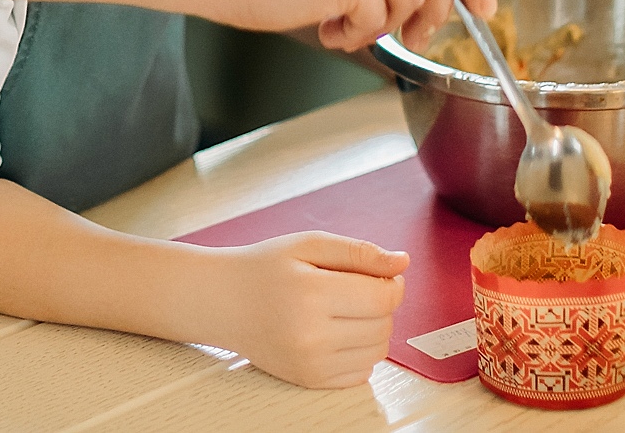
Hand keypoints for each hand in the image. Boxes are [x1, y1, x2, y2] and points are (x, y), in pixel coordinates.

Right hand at [202, 233, 404, 389]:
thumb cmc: (264, 268)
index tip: (383, 275)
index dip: (392, 283)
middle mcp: (311, 334)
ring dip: (373, 329)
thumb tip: (401, 261)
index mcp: (312, 293)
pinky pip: (360, 373)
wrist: (223, 301)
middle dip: (381, 304)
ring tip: (345, 310)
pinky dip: (359, 353)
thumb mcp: (309, 244)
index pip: (383, 298)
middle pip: (383, 325)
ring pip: (377, 351)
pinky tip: (337, 333)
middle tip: (356, 289)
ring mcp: (310, 362)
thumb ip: (359, 252)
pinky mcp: (309, 380)